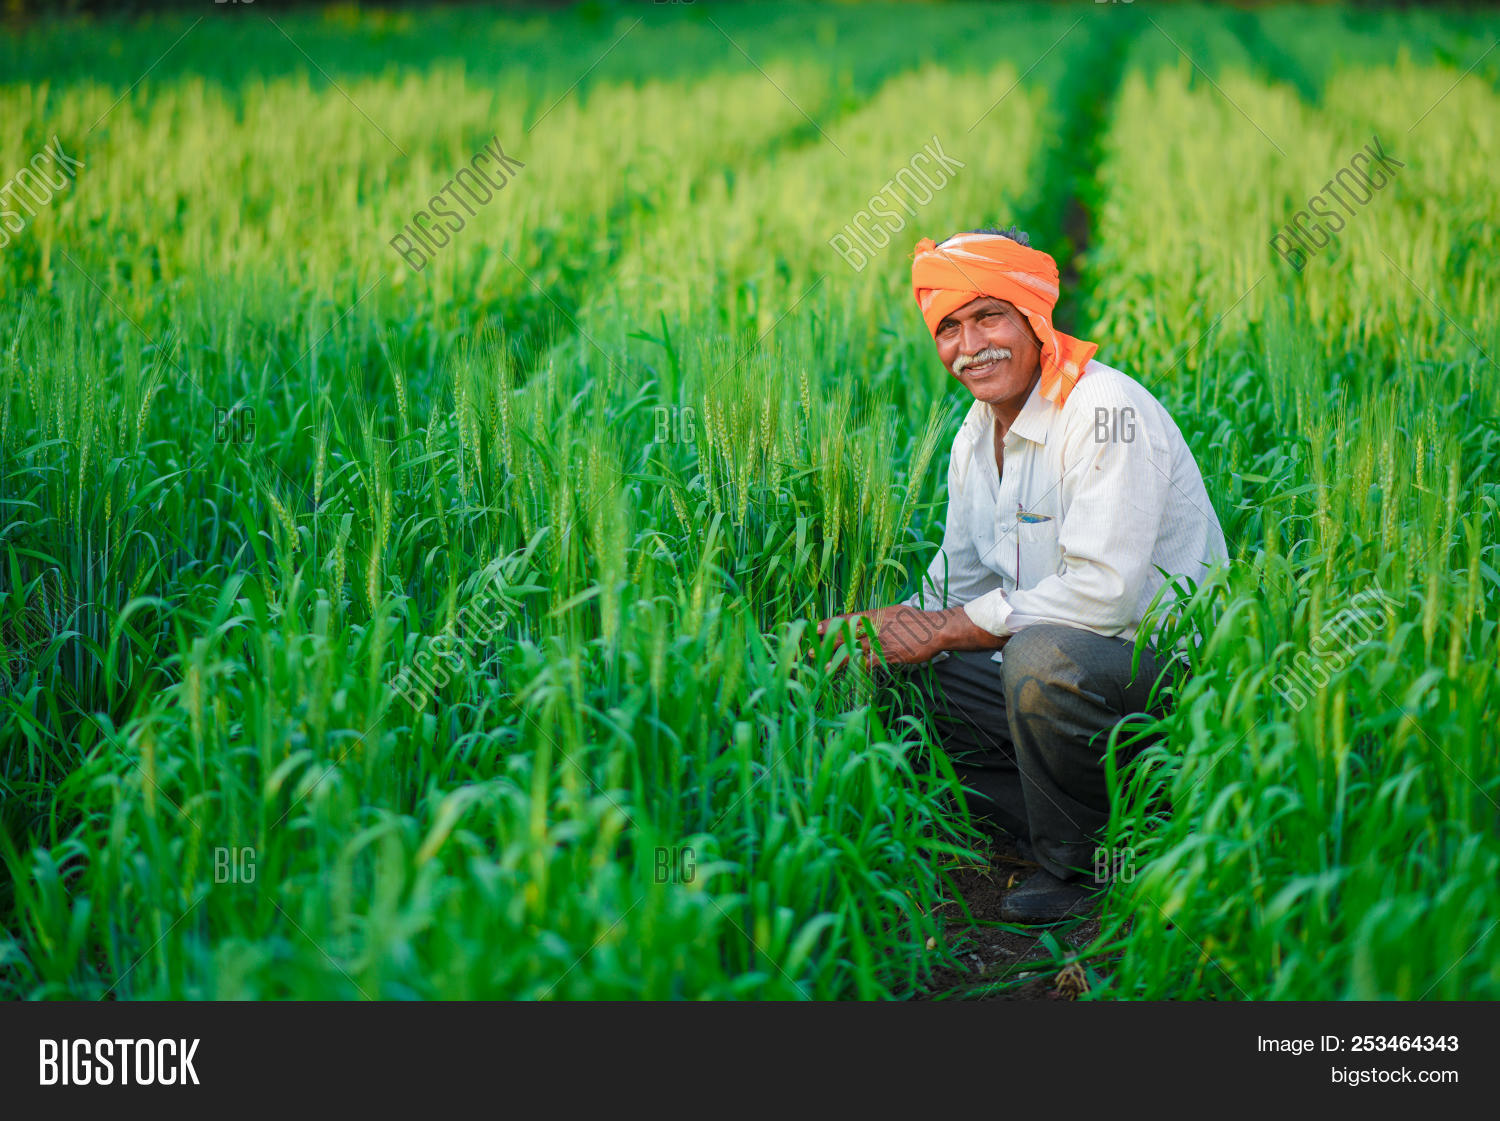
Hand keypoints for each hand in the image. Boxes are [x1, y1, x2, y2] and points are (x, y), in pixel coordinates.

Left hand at [815, 605, 946, 669]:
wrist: (937, 630)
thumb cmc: (916, 622)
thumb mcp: (894, 612)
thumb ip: (878, 617)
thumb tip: (865, 620)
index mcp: (876, 615)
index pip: (848, 618)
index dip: (830, 623)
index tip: (815, 627)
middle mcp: (876, 627)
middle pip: (846, 634)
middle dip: (827, 643)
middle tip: (810, 650)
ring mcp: (882, 641)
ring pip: (855, 650)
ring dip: (837, 659)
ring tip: (822, 666)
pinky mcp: (890, 655)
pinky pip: (870, 663)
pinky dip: (858, 668)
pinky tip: (848, 674)